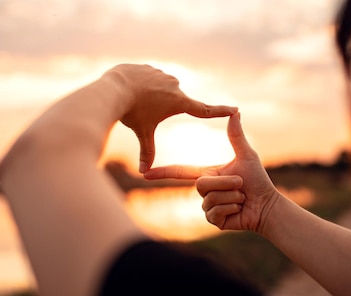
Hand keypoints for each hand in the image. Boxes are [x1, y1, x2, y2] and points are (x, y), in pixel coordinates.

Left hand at [104, 64, 237, 172]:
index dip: (220, 111)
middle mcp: (174, 85)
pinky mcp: (149, 67)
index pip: (204, 109)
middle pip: (169, 101)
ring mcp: (161, 74)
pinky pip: (145, 78)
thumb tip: (144, 173)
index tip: (235, 109)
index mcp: (178, 102)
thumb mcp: (142, 133)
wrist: (115, 89)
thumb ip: (146, 151)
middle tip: (143, 110)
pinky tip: (128, 88)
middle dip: (158, 107)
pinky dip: (138, 85)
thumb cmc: (131, 113)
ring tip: (134, 100)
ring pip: (156, 89)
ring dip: (148, 95)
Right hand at [144, 113, 278, 233]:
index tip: (146, 172)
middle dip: (225, 183)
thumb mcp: (246, 155)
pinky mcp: (214, 221)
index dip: (163, 172)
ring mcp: (208, 207)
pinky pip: (214, 213)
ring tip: (241, 197)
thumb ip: (236, 136)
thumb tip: (235, 112)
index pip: (181, 171)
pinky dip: (231, 209)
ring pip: (209, 199)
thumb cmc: (258, 180)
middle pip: (201, 185)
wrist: (267, 205)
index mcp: (207, 174)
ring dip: (231, 197)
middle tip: (241, 184)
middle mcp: (204, 190)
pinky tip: (238, 210)